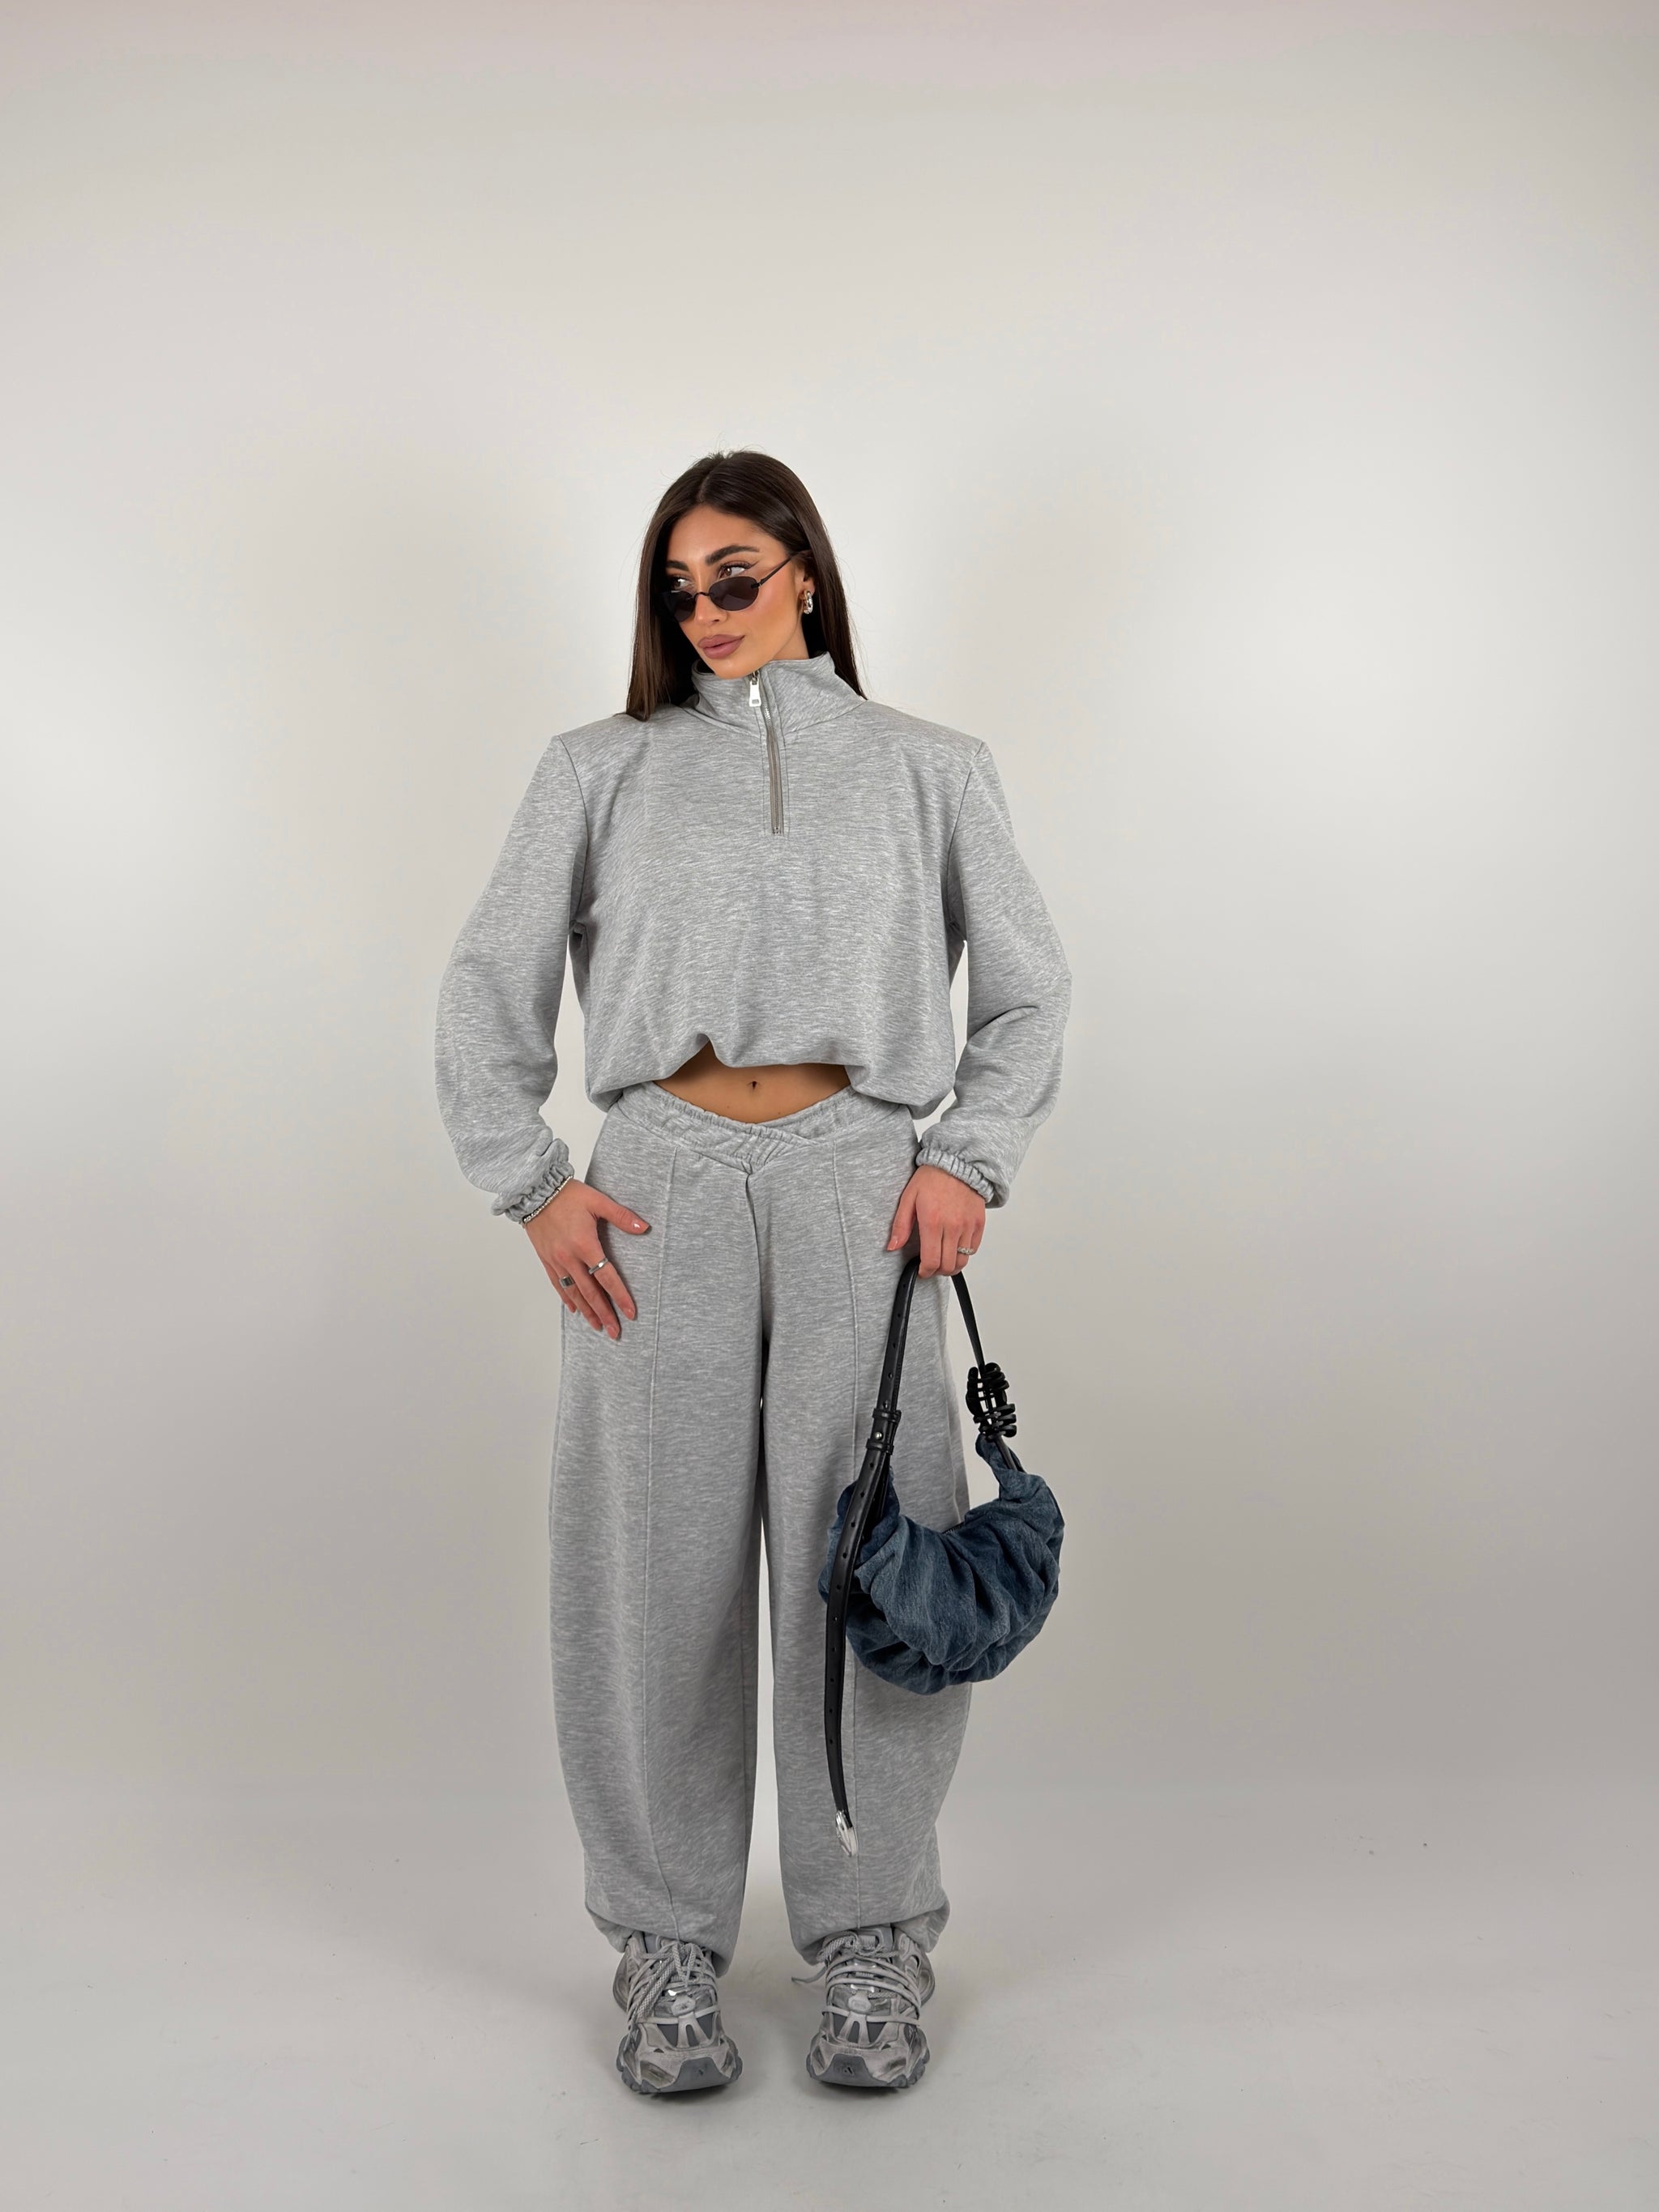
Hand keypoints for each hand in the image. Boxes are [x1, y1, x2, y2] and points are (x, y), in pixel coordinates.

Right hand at [525, 1178, 649, 1337]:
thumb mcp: (598, 1201)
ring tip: (598, 1326)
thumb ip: (621, 1216)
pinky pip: (558, 1284)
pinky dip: (567, 1299)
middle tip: (615, 1332)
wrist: (535, 1192)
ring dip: (587, 1312)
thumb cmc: (568, 1195)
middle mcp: (569, 1258)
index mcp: (585, 1245)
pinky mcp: (546, 1259)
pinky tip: (575, 1310)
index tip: (630, 1313)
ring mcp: (556, 1261)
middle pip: (590, 1293)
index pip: (606, 1278)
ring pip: (573, 1293)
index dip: (620, 1296)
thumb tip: (643, 1228)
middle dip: (604, 1314)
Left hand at [887, 1163, 985, 1278]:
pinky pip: (973, 1249)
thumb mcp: (909, 1198)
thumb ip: (901, 1225)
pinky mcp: (979, 1224)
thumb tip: (893, 1246)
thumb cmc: (933, 1178)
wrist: (957, 1163)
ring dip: (952, 1265)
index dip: (925, 1271)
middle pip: (947, 1265)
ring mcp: (968, 1226)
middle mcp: (952, 1227)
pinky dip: (964, 1253)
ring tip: (943, 1260)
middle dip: (937, 1271)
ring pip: (962, 1261)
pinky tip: (955, 1247)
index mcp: (933, 1222)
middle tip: (931, 1266)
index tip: (922, 1270)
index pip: (931, 1261)